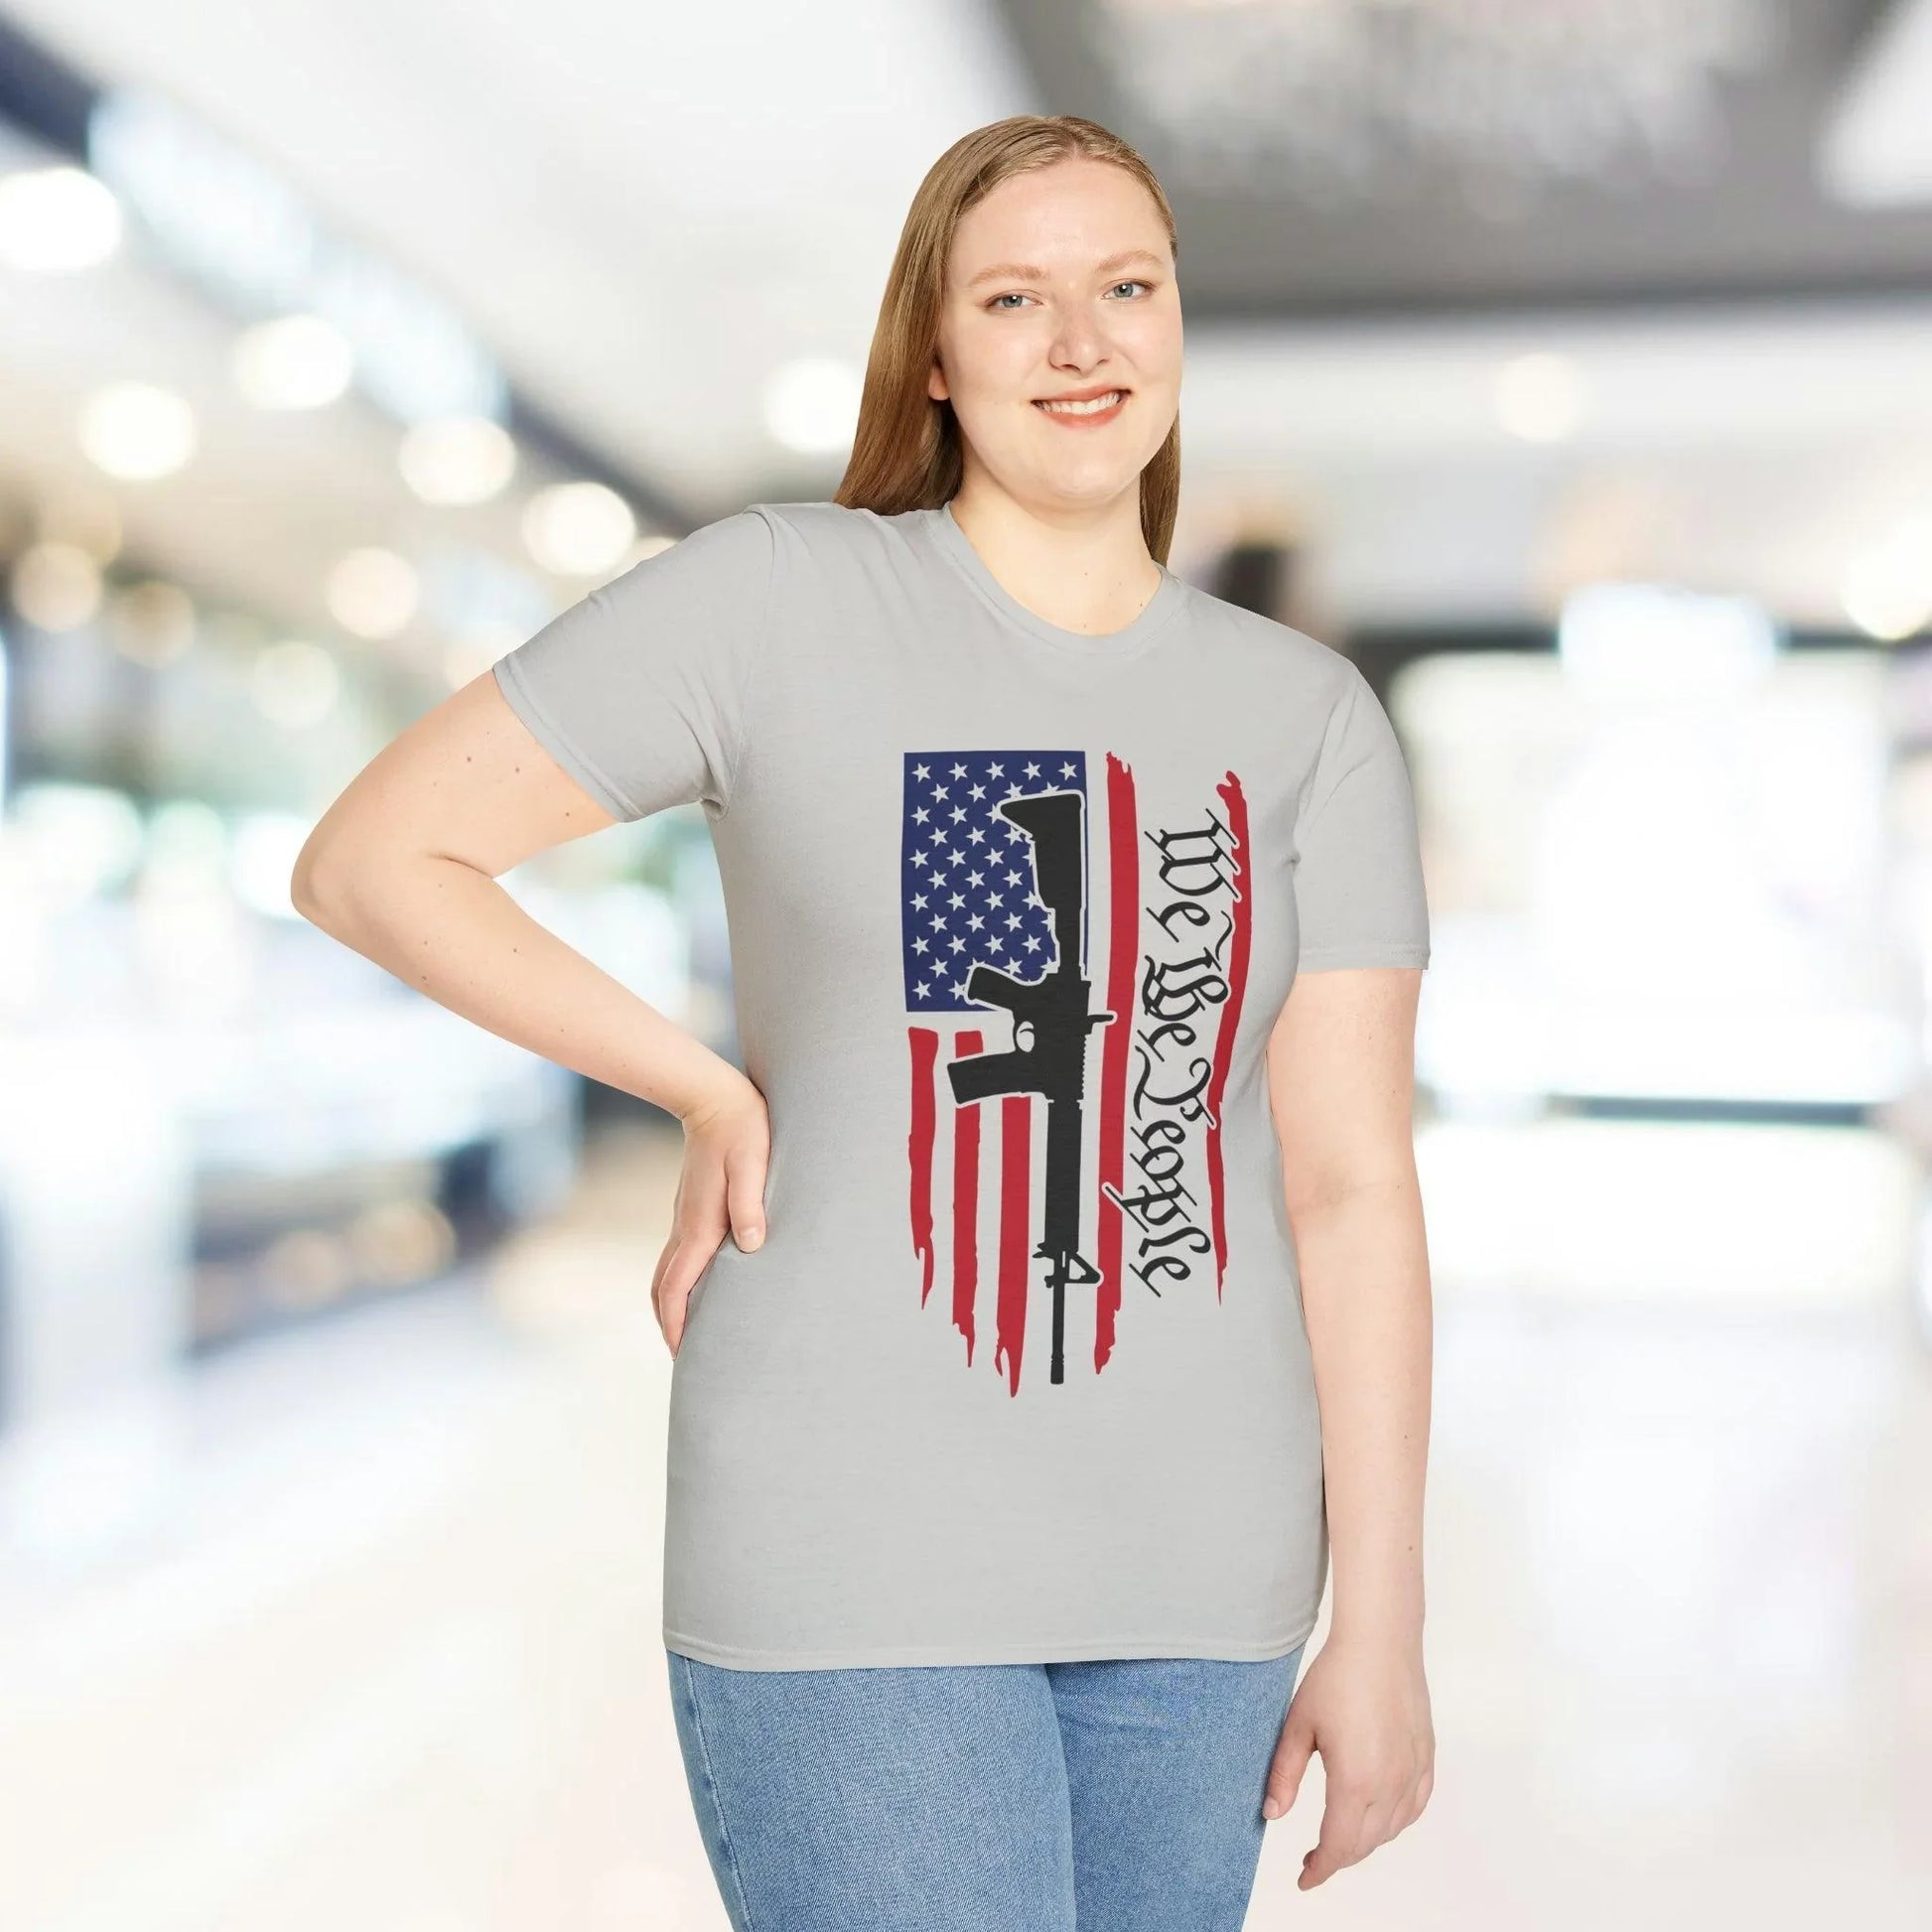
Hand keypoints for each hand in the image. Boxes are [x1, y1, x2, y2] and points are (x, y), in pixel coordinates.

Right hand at [652, 1074, 770, 1356]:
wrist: (714, 1098)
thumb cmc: (742, 1130)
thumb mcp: (752, 1164)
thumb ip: (750, 1204)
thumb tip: (751, 1245)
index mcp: (699, 1224)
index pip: (677, 1286)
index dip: (676, 1323)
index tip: (682, 1354)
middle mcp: (686, 1227)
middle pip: (663, 1288)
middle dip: (669, 1325)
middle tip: (686, 1359)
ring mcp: (685, 1218)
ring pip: (666, 1274)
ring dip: (670, 1307)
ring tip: (689, 1335)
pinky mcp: (692, 1210)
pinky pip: (678, 1258)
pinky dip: (679, 1285)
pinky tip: (698, 1291)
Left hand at [1262, 1628, 1433, 1887]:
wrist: (1380, 1642)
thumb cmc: (1336, 1677)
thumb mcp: (1298, 1725)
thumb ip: (1284, 1774)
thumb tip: (1272, 1814)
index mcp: (1355, 1780)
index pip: (1338, 1845)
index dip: (1320, 1869)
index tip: (1304, 1878)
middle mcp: (1390, 1783)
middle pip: (1364, 1843)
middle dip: (1338, 1858)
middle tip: (1313, 1859)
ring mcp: (1413, 1772)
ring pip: (1391, 1829)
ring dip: (1365, 1841)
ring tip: (1339, 1837)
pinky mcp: (1426, 1758)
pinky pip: (1414, 1807)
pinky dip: (1395, 1822)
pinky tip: (1379, 1817)